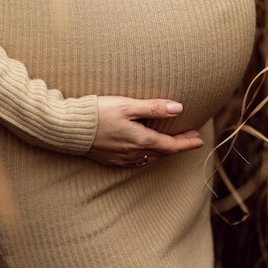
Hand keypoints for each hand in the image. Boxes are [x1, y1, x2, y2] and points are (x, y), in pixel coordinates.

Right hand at [85, 96, 203, 167]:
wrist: (68, 129)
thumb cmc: (97, 113)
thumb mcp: (127, 105)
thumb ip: (153, 108)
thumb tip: (179, 108)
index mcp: (141, 141)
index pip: (171, 145)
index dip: (187, 143)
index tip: (199, 140)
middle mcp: (133, 154)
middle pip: (162, 153)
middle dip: (178, 146)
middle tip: (190, 139)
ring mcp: (121, 159)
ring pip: (150, 159)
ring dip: (163, 152)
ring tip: (172, 144)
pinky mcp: (110, 159)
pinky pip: (136, 162)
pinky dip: (148, 156)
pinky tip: (146, 153)